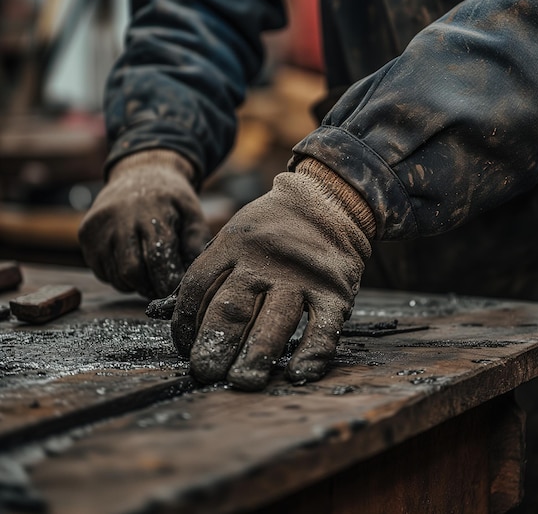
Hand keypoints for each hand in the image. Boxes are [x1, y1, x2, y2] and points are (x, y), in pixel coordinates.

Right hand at [78, 149, 210, 298]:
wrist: (140, 172)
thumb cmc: (171, 199)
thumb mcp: (191, 212)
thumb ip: (196, 242)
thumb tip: (194, 275)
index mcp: (152, 213)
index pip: (157, 258)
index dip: (166, 281)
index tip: (175, 290)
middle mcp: (121, 218)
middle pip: (131, 271)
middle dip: (149, 287)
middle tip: (160, 288)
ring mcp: (100, 226)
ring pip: (115, 275)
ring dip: (133, 284)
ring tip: (148, 273)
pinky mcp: (85, 233)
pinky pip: (101, 271)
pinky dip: (117, 276)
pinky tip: (130, 261)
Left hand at [166, 159, 374, 390]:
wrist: (327, 202)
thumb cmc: (271, 228)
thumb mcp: (232, 237)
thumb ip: (203, 273)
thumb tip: (157, 311)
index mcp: (233, 244)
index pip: (197, 285)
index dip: (184, 320)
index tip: (185, 347)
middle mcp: (266, 260)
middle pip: (234, 305)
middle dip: (217, 342)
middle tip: (205, 372)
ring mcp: (302, 277)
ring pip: (276, 319)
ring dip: (258, 353)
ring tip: (243, 381)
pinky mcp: (334, 291)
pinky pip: (323, 327)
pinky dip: (312, 353)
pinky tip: (297, 374)